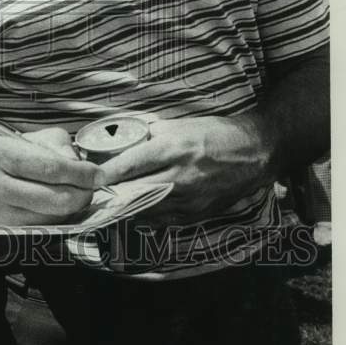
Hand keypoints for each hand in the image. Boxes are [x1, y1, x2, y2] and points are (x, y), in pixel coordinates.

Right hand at [0, 128, 101, 226]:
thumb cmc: (6, 160)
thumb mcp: (29, 140)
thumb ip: (59, 146)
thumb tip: (82, 168)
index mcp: (0, 154)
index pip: (52, 168)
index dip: (82, 174)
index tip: (98, 175)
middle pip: (57, 199)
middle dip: (83, 194)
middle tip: (89, 187)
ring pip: (55, 219)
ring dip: (71, 209)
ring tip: (68, 195)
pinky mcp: (2, 235)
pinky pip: (45, 231)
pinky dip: (58, 221)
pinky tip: (55, 209)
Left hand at [99, 113, 273, 224]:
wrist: (254, 152)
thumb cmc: (215, 133)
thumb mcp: (179, 124)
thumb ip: (149, 134)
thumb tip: (122, 140)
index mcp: (173, 150)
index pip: (129, 165)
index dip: (106, 173)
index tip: (91, 176)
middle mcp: (179, 178)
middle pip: (133, 192)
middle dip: (112, 192)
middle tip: (96, 190)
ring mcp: (189, 200)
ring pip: (145, 210)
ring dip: (127, 206)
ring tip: (113, 199)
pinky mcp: (197, 214)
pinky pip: (162, 220)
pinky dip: (147, 214)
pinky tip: (138, 207)